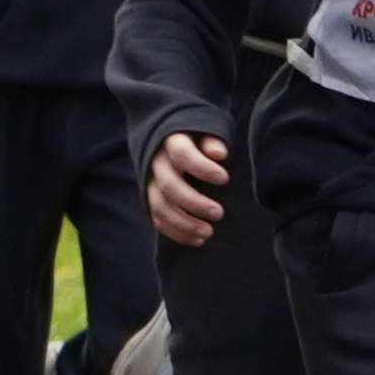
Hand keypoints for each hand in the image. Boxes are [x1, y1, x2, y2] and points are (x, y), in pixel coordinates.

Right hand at [147, 130, 231, 246]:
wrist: (173, 143)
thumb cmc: (198, 140)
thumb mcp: (205, 133)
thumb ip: (212, 141)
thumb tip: (219, 154)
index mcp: (171, 142)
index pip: (181, 154)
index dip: (202, 167)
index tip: (224, 179)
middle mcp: (156, 163)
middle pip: (168, 185)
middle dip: (194, 203)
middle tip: (219, 213)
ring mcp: (150, 183)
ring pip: (160, 206)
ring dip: (184, 223)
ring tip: (208, 232)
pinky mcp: (151, 200)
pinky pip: (158, 219)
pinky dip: (176, 233)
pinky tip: (198, 240)